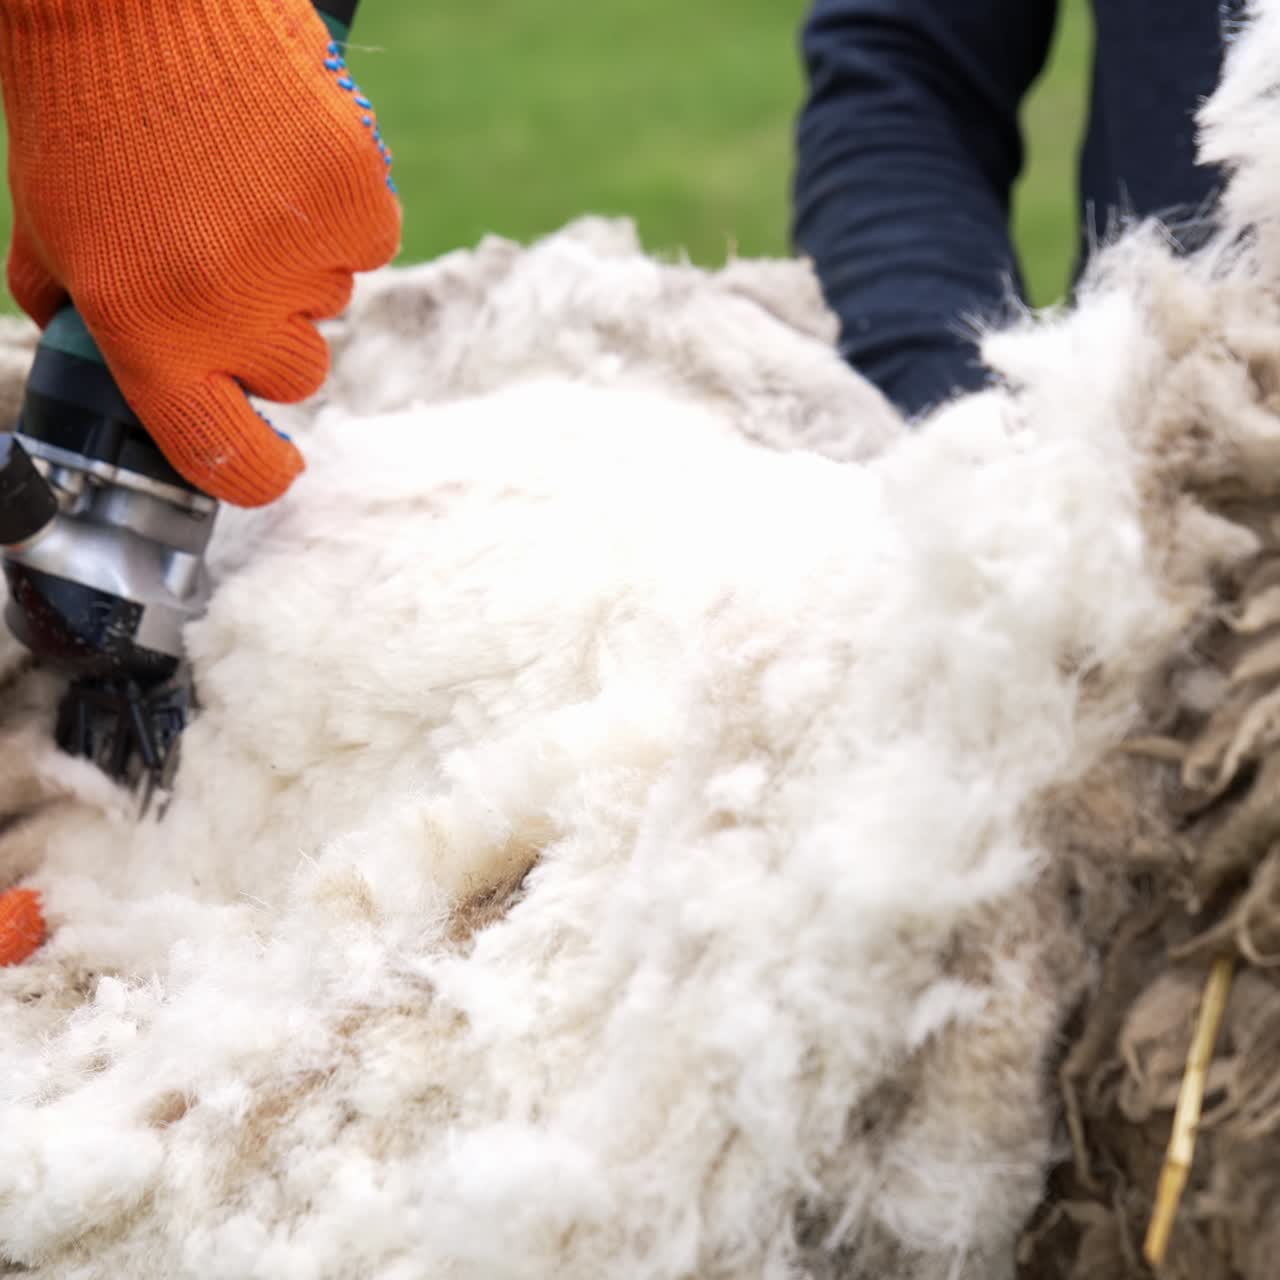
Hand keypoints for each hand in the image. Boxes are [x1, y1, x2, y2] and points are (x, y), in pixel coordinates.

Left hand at [0, 0, 401, 505]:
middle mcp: (233, 310)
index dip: (257, 473)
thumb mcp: (49, 235)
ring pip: (333, 303)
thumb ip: (89, 322)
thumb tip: (131, 378)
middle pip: (296, 377)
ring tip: (243, 185)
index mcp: (150, 333)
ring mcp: (302, 256)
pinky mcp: (356, 200)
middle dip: (272, 335)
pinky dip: (338, 215)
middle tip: (230, 261)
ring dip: (299, 265)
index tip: (273, 468)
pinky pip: (368, 242)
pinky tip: (286, 161)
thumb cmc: (80, 113)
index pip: (227, 455)